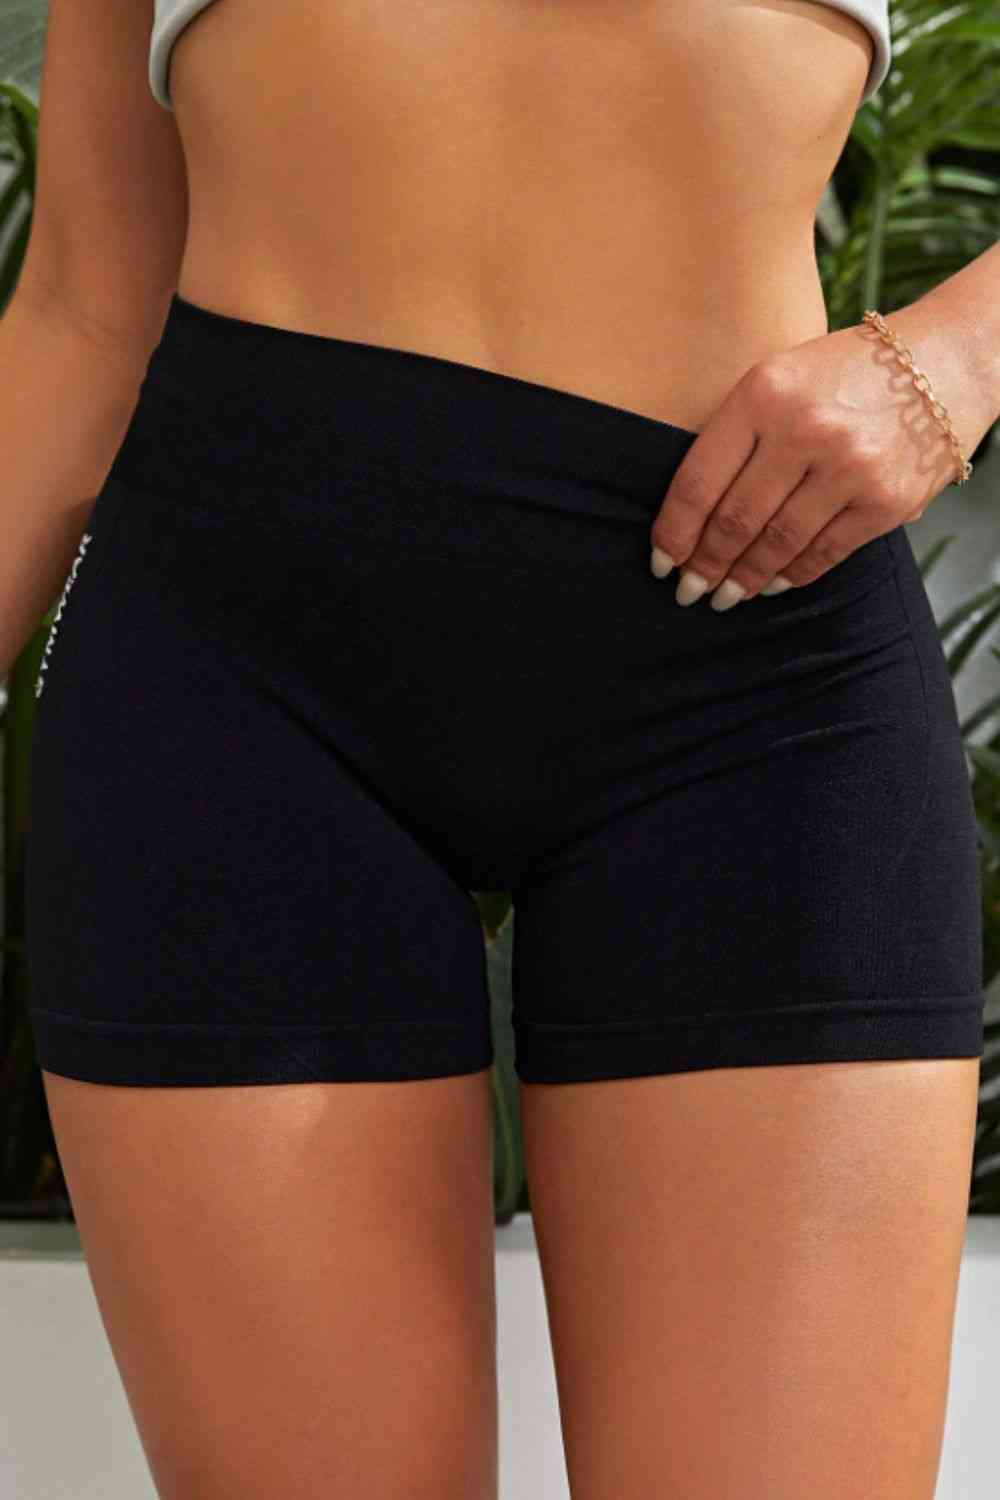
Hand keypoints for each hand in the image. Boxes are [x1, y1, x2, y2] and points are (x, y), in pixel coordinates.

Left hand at [648, 307, 990, 609]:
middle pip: (735, 521)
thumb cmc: (844, 374)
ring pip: (777, 544)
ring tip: (725, 596)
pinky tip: (770, 584)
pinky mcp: (887, 501)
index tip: (661, 562)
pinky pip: (824, 553)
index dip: (674, 532)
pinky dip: (792, 575)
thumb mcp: (779, 378)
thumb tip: (690, 515)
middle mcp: (805, 430)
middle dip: (704, 566)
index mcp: (764, 393)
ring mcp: (850, 468)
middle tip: (688, 590)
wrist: (945, 362)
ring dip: (743, 579)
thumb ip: (737, 433)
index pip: (699, 481)